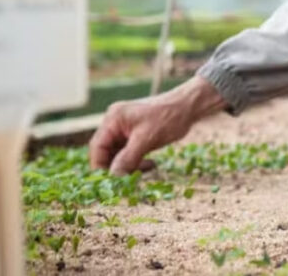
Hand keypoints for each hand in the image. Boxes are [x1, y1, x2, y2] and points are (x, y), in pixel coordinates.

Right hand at [88, 76, 225, 174]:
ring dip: (129, 165)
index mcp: (113, 119)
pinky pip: (128, 152)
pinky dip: (137, 160)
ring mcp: (125, 128)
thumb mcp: (146, 139)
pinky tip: (151, 163)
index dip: (100, 166)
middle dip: (117, 166)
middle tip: (133, 177)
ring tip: (148, 167)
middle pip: (106, 151)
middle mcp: (115, 122)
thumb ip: (127, 158)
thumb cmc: (169, 117)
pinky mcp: (135, 133)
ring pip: (118, 154)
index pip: (97, 147)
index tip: (111, 181)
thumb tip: (112, 177)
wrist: (189, 106)